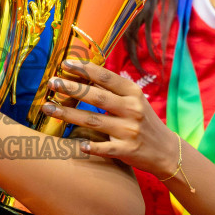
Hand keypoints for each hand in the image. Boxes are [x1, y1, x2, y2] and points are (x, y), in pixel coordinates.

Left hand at [39, 61, 182, 176]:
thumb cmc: (144, 121)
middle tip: (52, 82)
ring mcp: (130, 130)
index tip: (65, 63)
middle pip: (97, 97)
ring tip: (48, 108)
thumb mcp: (135, 100)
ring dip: (68, 114)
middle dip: (72, 88)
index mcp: (133, 93)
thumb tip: (84, 72)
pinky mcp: (128, 150)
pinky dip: (92, 146)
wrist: (166, 150)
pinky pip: (105, 148)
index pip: (106, 78)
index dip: (85, 69)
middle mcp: (132, 109)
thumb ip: (113, 89)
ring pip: (93, 120)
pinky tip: (79, 144)